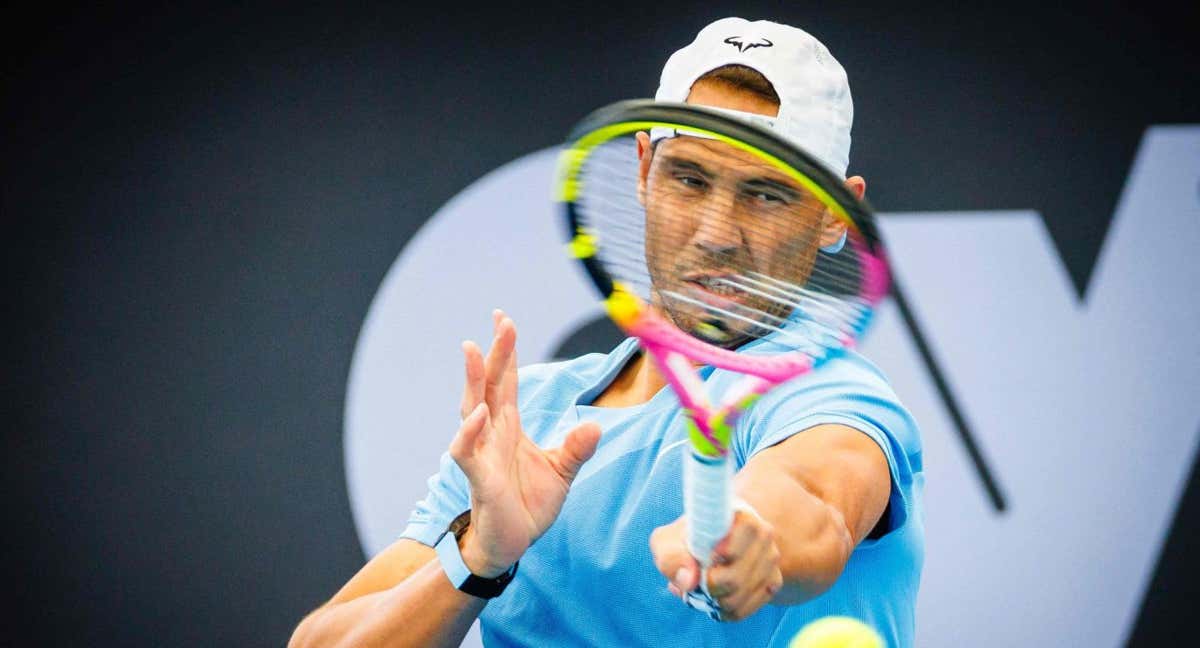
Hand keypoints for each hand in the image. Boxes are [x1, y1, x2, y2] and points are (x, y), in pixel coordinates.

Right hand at [449, 310, 601, 577]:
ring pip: (471, 409)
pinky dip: (470, 431)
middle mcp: (492, 433)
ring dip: (473, 380)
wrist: (512, 544)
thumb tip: (594, 427)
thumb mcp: (562, 472)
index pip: (507, 381)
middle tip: (500, 319)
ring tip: (474, 349)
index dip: (507, 351)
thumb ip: (577, 449)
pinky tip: (480, 412)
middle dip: (496, 353)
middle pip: (491, 385)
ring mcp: (482, 453)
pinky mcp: (479, 478)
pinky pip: (467, 450)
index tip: (503, 318)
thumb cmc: (529, 505)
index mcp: (510, 426)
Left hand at [649, 509, 782, 621]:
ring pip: (739, 597)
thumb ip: (671, 558)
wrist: (712, 543)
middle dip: (710, 587)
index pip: (745, 530)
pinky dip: (724, 611)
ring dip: (715, 601)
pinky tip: (716, 598)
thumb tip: (690, 581)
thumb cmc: (689, 540)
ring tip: (704, 588)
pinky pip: (745, 610)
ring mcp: (771, 559)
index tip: (711, 556)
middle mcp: (763, 534)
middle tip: (698, 579)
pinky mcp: (774, 582)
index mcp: (741, 515)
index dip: (727, 550)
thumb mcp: (668, 542)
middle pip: (736, 578)